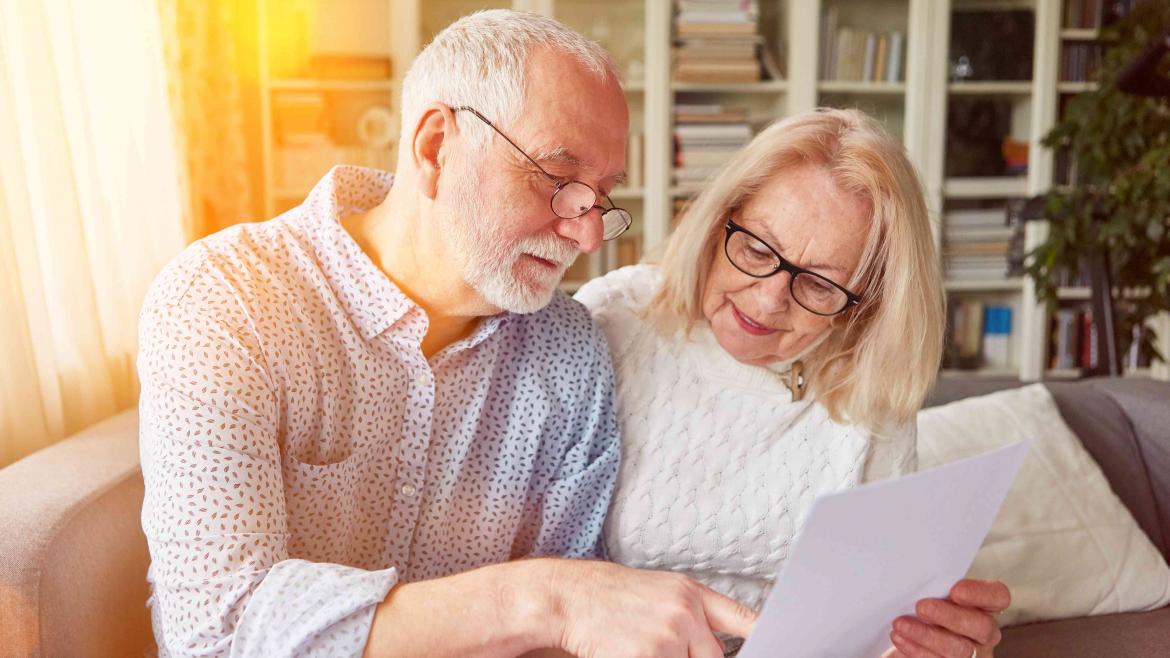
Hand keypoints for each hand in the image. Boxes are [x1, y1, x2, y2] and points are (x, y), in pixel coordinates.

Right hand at [547, 560, 756, 657]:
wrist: (570, 597)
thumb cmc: (610, 597)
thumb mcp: (660, 593)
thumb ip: (692, 615)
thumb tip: (715, 649)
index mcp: (690, 592)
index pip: (742, 619)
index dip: (763, 637)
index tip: (782, 645)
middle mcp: (685, 612)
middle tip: (660, 646)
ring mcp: (668, 637)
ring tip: (638, 647)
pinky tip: (628, 652)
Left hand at [882, 579, 1010, 657]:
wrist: (913, 634)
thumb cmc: (924, 608)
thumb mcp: (933, 594)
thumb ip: (935, 586)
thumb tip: (912, 574)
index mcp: (985, 607)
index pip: (998, 596)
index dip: (980, 593)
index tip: (955, 590)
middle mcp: (984, 632)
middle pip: (981, 626)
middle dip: (949, 616)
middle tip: (922, 607)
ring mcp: (974, 654)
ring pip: (960, 649)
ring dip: (927, 636)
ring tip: (901, 624)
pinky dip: (917, 650)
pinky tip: (900, 639)